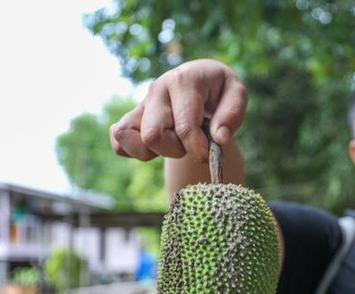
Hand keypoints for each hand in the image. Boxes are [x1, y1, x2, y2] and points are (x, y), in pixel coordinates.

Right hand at [110, 59, 246, 161]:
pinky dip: (134, 151)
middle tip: (191, 144)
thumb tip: (218, 138)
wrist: (201, 80)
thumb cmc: (220, 90)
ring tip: (173, 143)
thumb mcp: (237, 93)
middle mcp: (156, 90)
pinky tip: (156, 147)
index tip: (208, 152)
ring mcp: (141, 104)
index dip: (198, 150)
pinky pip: (118, 141)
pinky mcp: (131, 117)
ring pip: (127, 137)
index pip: (184, 128)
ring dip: (153, 152)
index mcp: (183, 81)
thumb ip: (232, 114)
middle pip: (153, 136)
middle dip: (175, 150)